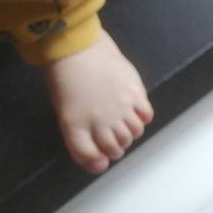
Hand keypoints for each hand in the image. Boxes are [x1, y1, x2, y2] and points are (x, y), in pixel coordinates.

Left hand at [42, 29, 153, 173]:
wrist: (77, 48)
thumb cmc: (66, 79)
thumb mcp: (65, 112)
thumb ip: (80, 140)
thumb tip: (99, 164)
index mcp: (77, 125)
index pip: (92, 156)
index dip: (98, 161)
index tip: (101, 158)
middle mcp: (100, 121)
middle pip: (117, 147)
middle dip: (116, 147)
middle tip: (114, 138)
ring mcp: (120, 107)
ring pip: (134, 133)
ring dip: (130, 133)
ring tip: (124, 123)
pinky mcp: (135, 93)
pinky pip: (146, 115)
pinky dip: (143, 118)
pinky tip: (135, 111)